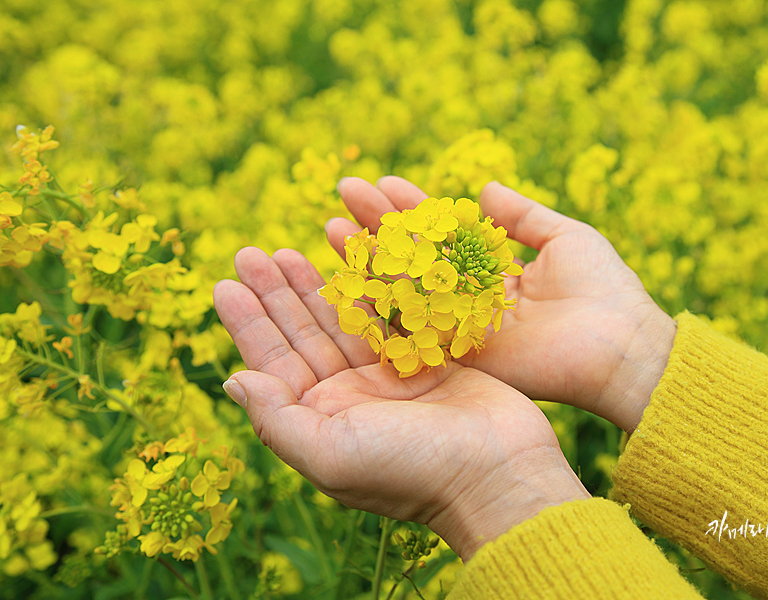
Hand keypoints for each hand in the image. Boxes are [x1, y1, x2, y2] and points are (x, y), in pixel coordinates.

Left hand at [213, 247, 589, 559]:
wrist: (499, 474)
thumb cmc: (411, 470)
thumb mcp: (331, 453)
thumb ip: (276, 419)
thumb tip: (232, 380)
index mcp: (322, 422)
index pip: (274, 364)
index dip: (248, 323)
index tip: (225, 282)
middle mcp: (352, 398)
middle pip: (305, 335)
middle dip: (277, 294)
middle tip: (251, 252)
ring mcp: (391, 377)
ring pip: (345, 319)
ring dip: (318, 284)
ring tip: (288, 248)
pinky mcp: (431, 358)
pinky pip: (393, 312)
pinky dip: (372, 284)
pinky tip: (352, 257)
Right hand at [327, 177, 676, 430]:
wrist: (622, 347)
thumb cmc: (605, 290)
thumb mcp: (565, 237)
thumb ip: (522, 216)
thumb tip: (483, 187)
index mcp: (495, 274)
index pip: (443, 234)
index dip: (412, 207)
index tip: (381, 180)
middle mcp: (470, 301)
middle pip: (415, 258)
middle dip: (379, 224)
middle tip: (344, 191)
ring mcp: (461, 329)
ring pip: (405, 288)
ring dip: (369, 257)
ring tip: (331, 223)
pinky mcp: (459, 356)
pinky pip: (412, 325)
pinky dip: (381, 299)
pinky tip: (349, 271)